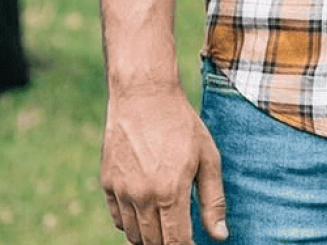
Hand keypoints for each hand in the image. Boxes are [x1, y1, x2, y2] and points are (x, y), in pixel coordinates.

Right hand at [101, 81, 226, 243]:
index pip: (175, 242)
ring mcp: (121, 191)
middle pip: (153, 242)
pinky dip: (131, 224)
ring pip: (134, 235)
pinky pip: (118, 219)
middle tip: (182, 233)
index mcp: (170, 193)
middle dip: (169, 243)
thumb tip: (220, 236)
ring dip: (150, 237)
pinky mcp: (107, 184)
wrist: (144, 97)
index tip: (194, 244)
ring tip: (166, 224)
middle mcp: (142, 197)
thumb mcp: (208, 159)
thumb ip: (213, 201)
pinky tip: (147, 212)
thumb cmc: (182, 125)